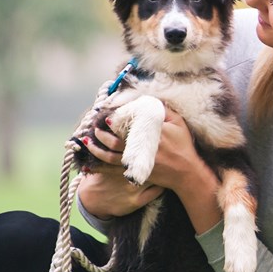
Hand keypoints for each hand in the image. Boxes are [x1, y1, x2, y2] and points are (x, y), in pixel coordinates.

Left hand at [80, 108, 221, 233]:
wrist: (186, 172)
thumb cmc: (183, 145)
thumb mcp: (178, 123)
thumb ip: (164, 110)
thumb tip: (149, 99)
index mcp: (152, 134)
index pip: (129, 125)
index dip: (116, 121)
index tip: (106, 117)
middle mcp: (143, 148)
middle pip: (116, 141)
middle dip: (102, 134)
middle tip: (93, 127)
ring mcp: (138, 162)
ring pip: (112, 156)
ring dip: (97, 149)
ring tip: (86, 141)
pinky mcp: (136, 172)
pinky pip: (114, 170)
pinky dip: (101, 168)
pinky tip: (89, 165)